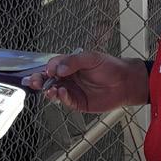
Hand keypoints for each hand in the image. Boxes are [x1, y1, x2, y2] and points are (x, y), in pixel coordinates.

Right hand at [25, 52, 148, 113]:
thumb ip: (73, 61)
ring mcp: (73, 91)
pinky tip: (60, 93)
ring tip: (49, 89)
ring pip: (54, 91)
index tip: (47, 70)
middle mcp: (69, 78)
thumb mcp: (91, 58)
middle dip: (39, 80)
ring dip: (48, 91)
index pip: (53, 66)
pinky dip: (61, 98)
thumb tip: (59, 68)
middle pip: (49, 80)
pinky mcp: (78, 103)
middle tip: (34, 81)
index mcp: (70, 65)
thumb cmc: (111, 67)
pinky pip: (65, 101)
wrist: (126, 83)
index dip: (48, 68)